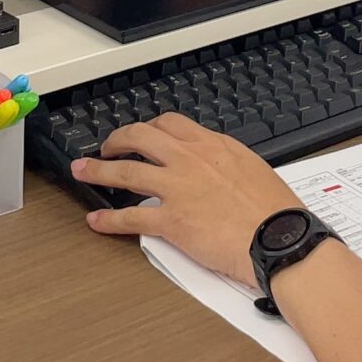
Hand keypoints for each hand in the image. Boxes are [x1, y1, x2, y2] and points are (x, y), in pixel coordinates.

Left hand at [76, 114, 302, 288]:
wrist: (278, 238)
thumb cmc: (274, 211)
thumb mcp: (252, 169)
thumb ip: (225, 163)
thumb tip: (215, 168)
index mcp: (212, 145)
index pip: (171, 124)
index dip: (149, 127)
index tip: (143, 134)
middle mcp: (190, 160)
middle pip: (140, 137)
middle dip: (117, 140)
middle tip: (107, 147)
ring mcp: (177, 188)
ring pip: (126, 172)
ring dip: (99, 170)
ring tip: (84, 171)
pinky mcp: (170, 221)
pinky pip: (130, 217)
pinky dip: (108, 219)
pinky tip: (96, 219)